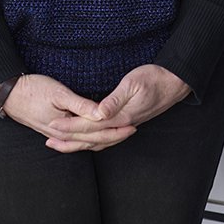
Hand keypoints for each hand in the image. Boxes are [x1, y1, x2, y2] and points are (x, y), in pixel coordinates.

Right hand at [0, 73, 136, 150]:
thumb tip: (101, 114)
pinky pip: (75, 139)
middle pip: (92, 141)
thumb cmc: (33, 90)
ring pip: (84, 142)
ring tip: (118, 134)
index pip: (97, 134)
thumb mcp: (58, 93)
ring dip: (101, 139)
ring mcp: (56, 135)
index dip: (116, 130)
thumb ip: (81, 105)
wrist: (9, 94)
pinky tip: (91, 137)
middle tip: (132, 129)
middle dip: (113, 137)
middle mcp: (63, 135)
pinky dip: (87, 139)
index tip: (132, 125)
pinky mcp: (52, 130)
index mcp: (66, 127)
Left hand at [44, 65, 188, 153]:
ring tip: (61, 144)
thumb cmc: (154, 79)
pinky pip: (106, 139)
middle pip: (91, 138)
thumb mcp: (133, 83)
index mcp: (120, 117)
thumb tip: (99, 112)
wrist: (175, 83)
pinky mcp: (127, 123)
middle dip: (69, 140)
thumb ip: (115, 100)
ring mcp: (125, 127)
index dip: (69, 127)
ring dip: (79, 144)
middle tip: (49, 140)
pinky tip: (86, 139)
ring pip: (98, 142)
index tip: (52, 126)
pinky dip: (93, 142)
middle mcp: (121, 126)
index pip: (89, 126)